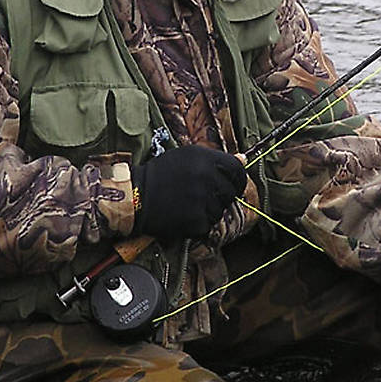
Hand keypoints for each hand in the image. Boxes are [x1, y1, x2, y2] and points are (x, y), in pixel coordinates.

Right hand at [131, 145, 246, 239]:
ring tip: (188, 204)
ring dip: (209, 210)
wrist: (136, 195)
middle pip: (231, 193)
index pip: (238, 171)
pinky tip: (184, 214)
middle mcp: (207, 177)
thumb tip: (244, 159)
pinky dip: (199, 223)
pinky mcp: (197, 221)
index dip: (237, 180)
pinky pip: (209, 224)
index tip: (231, 185)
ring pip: (220, 210)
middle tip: (202, 196)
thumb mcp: (187, 156)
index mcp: (205, 158)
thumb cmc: (162, 174)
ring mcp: (202, 200)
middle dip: (221, 196)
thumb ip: (215, 159)